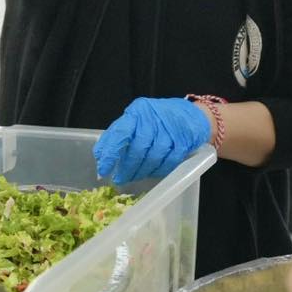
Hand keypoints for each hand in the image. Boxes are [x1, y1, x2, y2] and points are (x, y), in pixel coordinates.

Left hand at [93, 96, 210, 184]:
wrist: (191, 115)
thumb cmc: (158, 118)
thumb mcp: (135, 119)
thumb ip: (117, 135)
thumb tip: (100, 156)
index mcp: (137, 112)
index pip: (120, 133)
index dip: (110, 154)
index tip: (104, 169)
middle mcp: (153, 119)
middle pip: (137, 149)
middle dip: (127, 168)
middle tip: (120, 179)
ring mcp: (170, 131)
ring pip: (152, 158)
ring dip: (141, 172)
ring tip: (135, 176)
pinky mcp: (184, 142)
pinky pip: (168, 163)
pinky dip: (158, 171)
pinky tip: (152, 173)